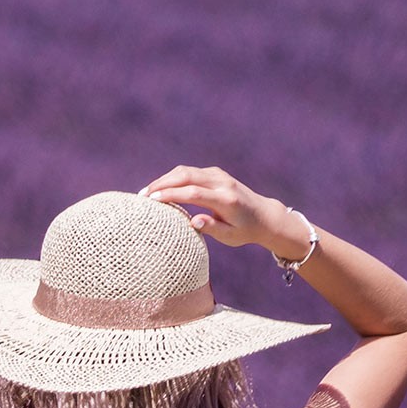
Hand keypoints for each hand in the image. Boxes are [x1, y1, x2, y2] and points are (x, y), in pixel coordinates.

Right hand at [139, 165, 296, 251]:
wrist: (263, 215)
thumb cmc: (245, 230)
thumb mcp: (231, 236)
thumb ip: (212, 228)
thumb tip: (193, 222)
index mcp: (226, 200)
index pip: (194, 192)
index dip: (172, 195)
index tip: (152, 200)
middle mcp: (222, 183)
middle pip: (187, 175)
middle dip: (162, 183)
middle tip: (143, 195)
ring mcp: (218, 175)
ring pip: (186, 170)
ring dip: (165, 179)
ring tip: (147, 193)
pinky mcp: (215, 173)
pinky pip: (190, 171)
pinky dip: (173, 178)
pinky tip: (160, 188)